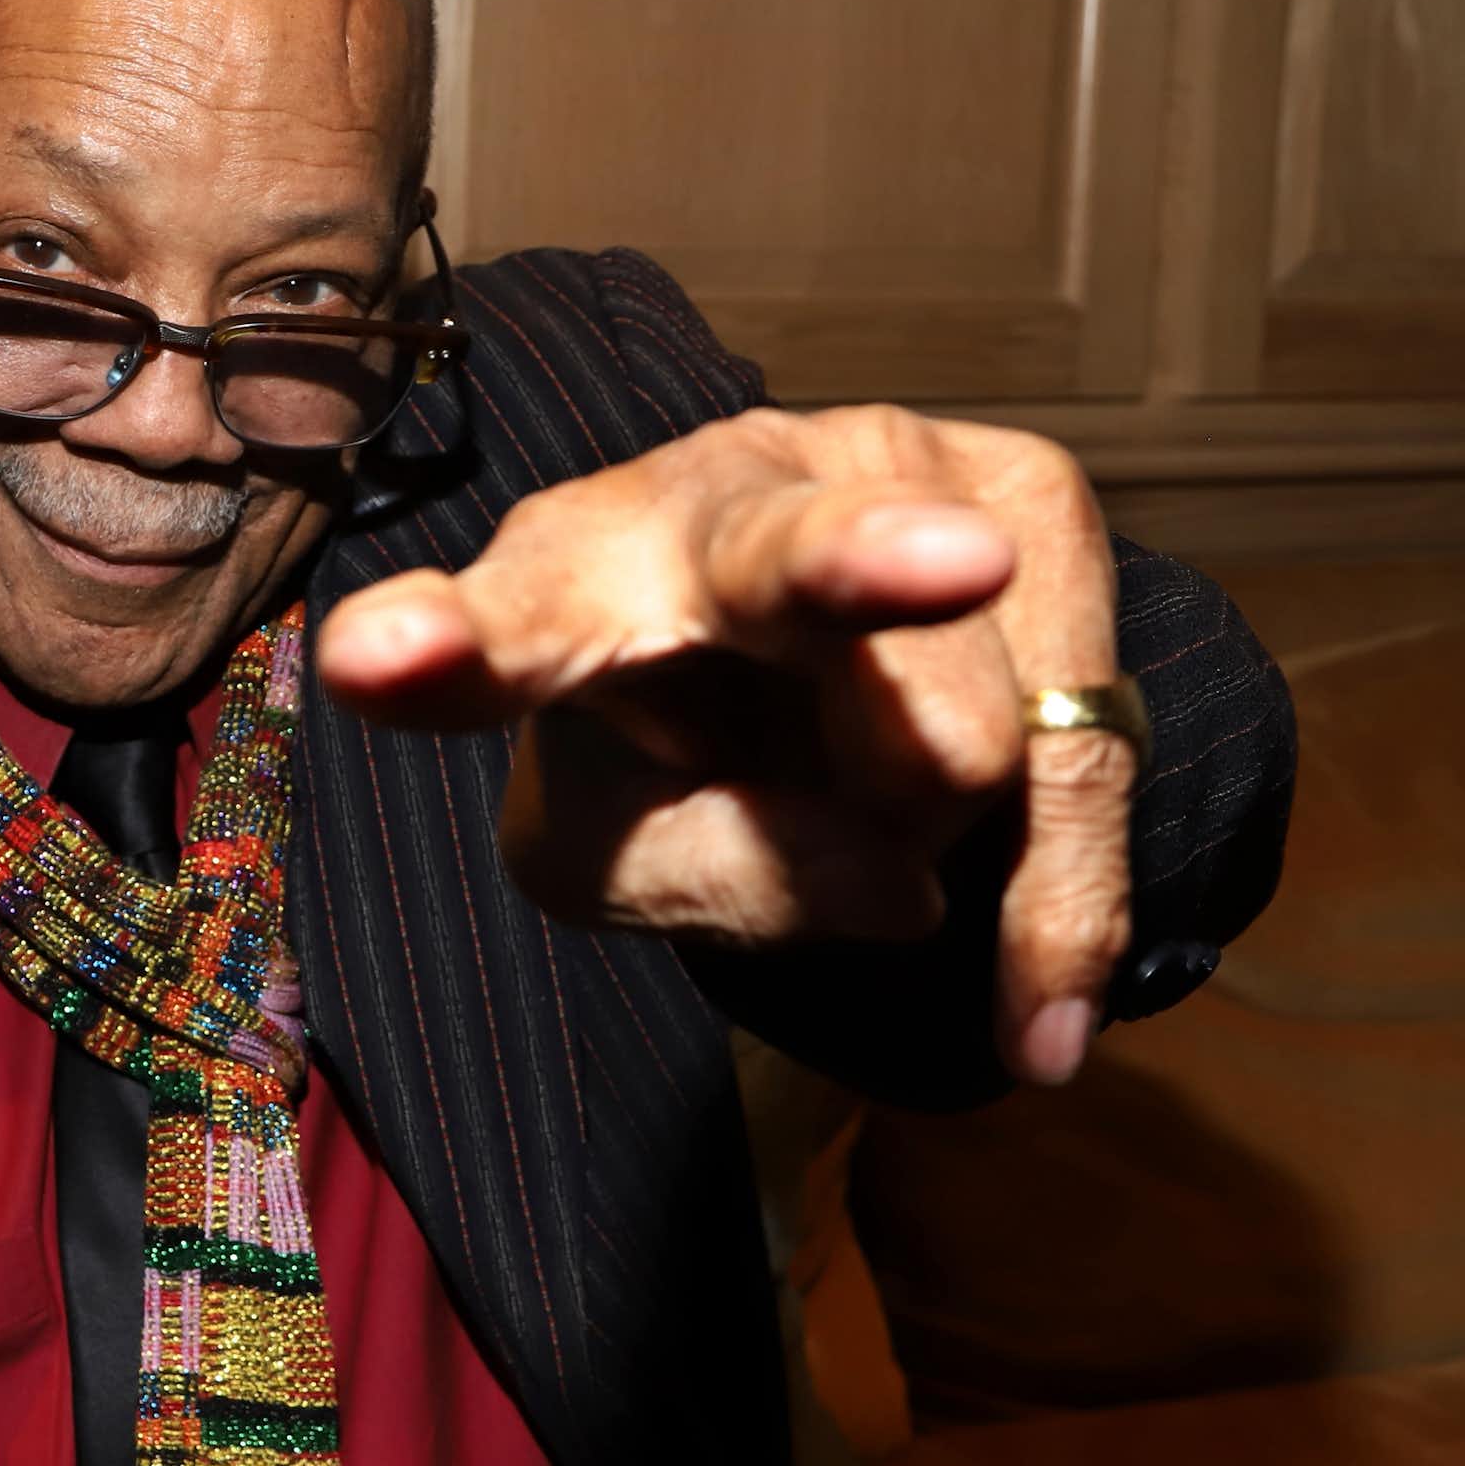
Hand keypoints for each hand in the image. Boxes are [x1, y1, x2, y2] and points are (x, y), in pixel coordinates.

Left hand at [314, 404, 1134, 1087]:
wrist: (798, 662)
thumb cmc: (662, 761)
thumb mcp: (618, 862)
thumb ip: (714, 879)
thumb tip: (911, 877)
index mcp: (559, 583)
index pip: (494, 625)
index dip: (437, 648)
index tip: (383, 661)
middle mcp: (711, 490)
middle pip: (778, 553)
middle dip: (860, 559)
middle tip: (957, 562)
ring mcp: (883, 462)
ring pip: (959, 742)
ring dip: (927, 841)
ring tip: (869, 806)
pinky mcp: (1030, 493)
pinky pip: (1082, 750)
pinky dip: (1057, 895)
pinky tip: (1035, 1003)